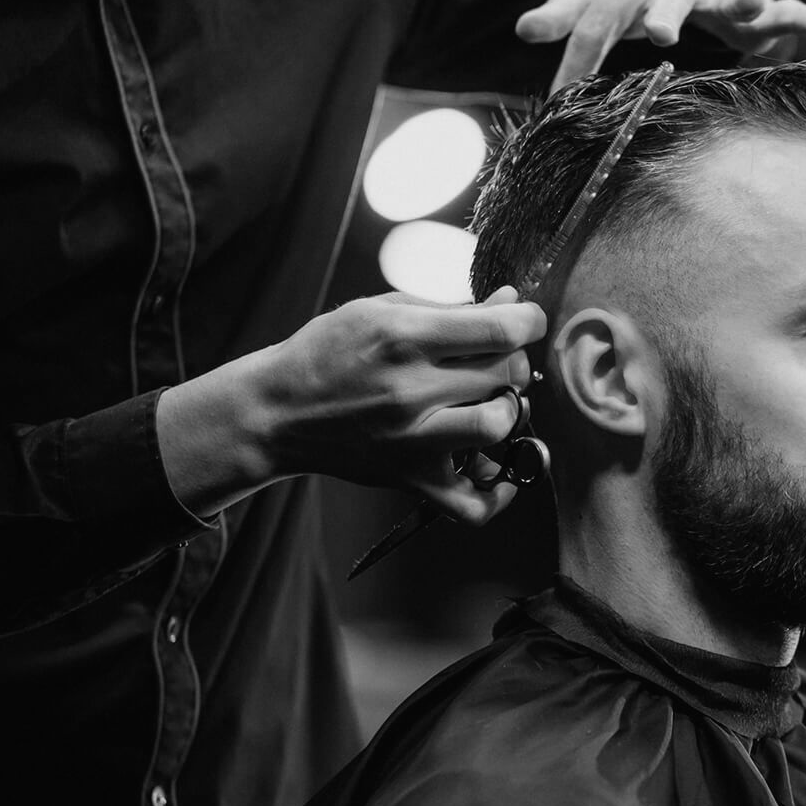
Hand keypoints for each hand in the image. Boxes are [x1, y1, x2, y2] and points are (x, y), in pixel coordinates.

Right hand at [158, 287, 545, 522]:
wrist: (277, 412)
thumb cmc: (328, 353)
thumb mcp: (379, 309)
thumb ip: (449, 307)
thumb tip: (512, 302)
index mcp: (404, 337)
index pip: (500, 330)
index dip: (529, 320)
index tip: (525, 320)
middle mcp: (410, 390)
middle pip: (506, 374)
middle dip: (512, 359)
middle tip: (494, 358)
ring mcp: (412, 440)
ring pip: (499, 427)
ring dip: (509, 410)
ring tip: (492, 402)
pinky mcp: (411, 479)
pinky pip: (475, 503)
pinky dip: (499, 492)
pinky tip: (497, 467)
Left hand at [517, 0, 805, 91]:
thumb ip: (569, 15)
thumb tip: (522, 30)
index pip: (597, 24)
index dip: (577, 60)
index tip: (562, 99)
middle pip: (664, 0)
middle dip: (663, 14)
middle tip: (659, 34)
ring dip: (740, 1)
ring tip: (750, 5)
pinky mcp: (751, 0)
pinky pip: (780, 11)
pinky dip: (803, 16)